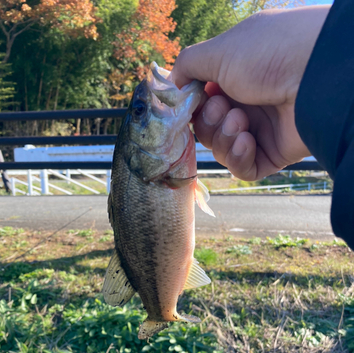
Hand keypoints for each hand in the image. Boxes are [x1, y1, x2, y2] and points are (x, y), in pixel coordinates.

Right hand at [171, 6, 329, 180]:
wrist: (313, 78)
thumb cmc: (267, 55)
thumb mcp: (218, 51)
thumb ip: (187, 65)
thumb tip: (172, 84)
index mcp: (235, 78)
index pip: (201, 102)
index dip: (192, 107)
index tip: (189, 104)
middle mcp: (247, 103)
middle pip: (208, 129)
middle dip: (209, 121)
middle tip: (224, 107)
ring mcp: (260, 130)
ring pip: (223, 150)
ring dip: (224, 137)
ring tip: (241, 121)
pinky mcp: (273, 154)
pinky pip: (243, 169)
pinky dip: (238, 158)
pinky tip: (248, 141)